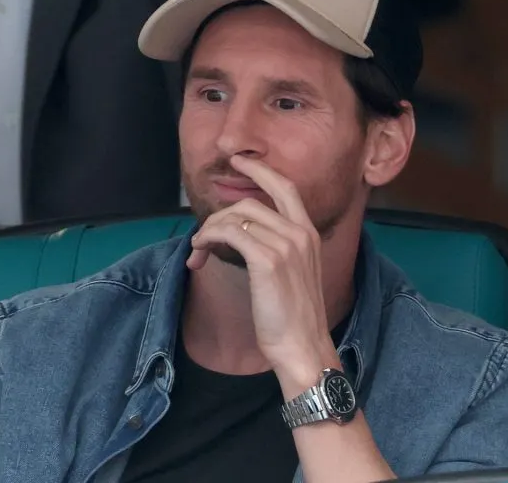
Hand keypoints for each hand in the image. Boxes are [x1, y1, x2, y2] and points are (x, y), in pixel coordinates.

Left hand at [187, 155, 338, 390]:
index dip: (260, 171)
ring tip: (198, 251)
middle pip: (250, 202)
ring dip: (208, 231)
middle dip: (219, 215)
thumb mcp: (292, 274)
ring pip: (236, 217)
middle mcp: (300, 233)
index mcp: (309, 234)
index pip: (285, 187)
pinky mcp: (268, 260)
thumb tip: (241, 235)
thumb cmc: (293, 317)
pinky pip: (229, 233)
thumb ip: (276, 249)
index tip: (238, 161)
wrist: (302, 346)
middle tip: (202, 238)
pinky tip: (200, 254)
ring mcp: (286, 245)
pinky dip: (208, 238)